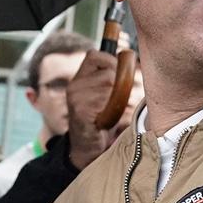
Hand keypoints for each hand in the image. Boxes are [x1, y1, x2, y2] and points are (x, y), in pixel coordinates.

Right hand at [65, 51, 120, 170]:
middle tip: (117, 100)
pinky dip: (112, 110)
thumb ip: (108, 79)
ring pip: (109, 86)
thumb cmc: (99, 119)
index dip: (110, 61)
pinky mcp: (81, 111)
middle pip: (108, 73)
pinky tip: (106, 119)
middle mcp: (74, 86)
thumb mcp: (100, 95)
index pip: (93, 55)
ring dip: (117, 99)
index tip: (118, 75)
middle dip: (120, 85)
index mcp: (78, 78)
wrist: (85, 147)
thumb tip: (128, 60)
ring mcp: (76, 98)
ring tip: (111, 111)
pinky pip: (106, 101)